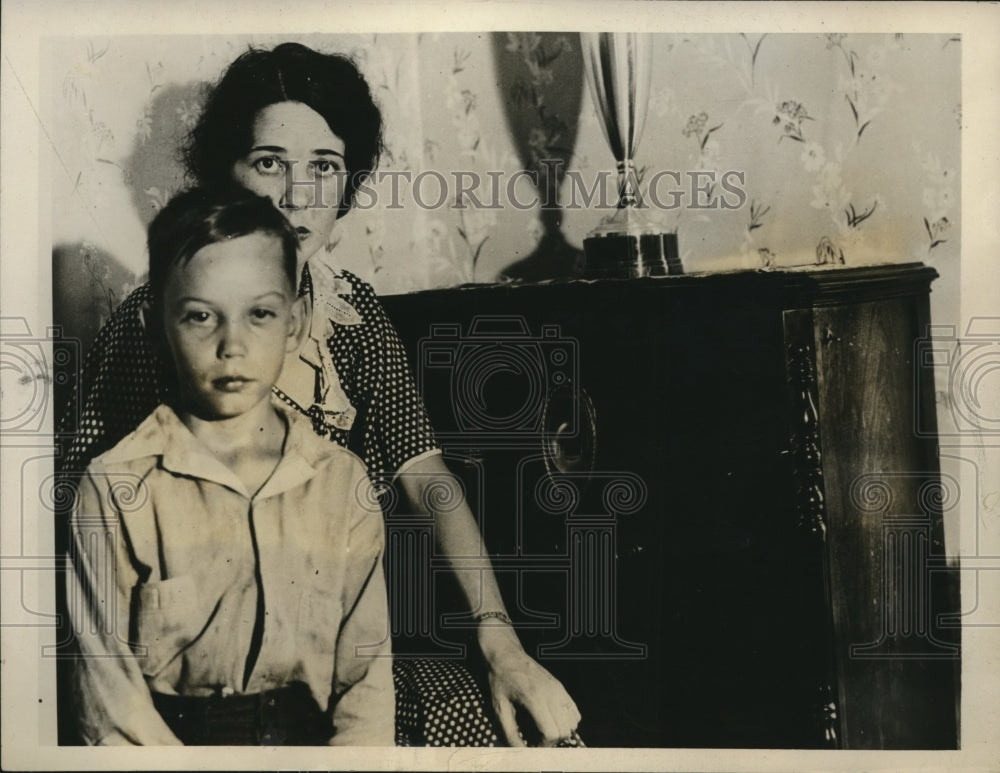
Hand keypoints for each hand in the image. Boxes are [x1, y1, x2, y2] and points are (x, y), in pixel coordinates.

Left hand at [478, 624, 580, 746]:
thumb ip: (510, 732)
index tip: (532, 746)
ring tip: (544, 729)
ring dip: (560, 731)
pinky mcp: (561, 687)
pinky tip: (551, 719)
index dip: (542, 745)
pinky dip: (567, 721)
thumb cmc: (500, 681)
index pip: (551, 733)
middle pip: (564, 730)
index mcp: (534, 698)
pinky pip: (574, 712)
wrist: (506, 656)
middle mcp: (551, 693)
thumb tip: (521, 751)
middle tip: (536, 739)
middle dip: (552, 741)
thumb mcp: (499, 708)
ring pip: (573, 722)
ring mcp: (558, 689)